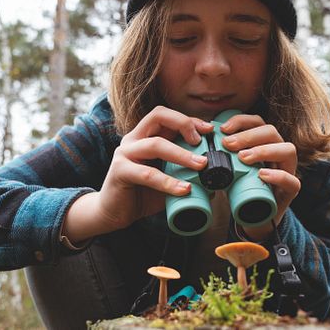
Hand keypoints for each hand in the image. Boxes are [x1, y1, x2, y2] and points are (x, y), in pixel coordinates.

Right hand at [95, 106, 213, 230]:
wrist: (114, 213)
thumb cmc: (142, 193)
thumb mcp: (168, 179)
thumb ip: (185, 174)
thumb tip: (215, 178)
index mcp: (145, 135)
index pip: (167, 116)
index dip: (189, 119)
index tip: (210, 129)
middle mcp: (133, 139)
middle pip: (158, 116)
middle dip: (184, 124)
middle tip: (202, 142)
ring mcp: (125, 153)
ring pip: (155, 144)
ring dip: (181, 154)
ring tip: (201, 165)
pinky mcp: (120, 171)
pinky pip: (148, 174)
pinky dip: (168, 182)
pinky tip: (184, 190)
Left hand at [220, 114, 300, 239]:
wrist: (253, 218)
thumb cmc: (241, 189)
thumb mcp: (229, 168)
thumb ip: (221, 155)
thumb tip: (201, 143)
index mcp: (265, 142)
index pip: (258, 122)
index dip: (241, 121)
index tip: (222, 129)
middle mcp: (279, 152)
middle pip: (272, 132)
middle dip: (248, 136)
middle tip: (228, 144)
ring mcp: (288, 170)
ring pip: (287, 150)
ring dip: (263, 150)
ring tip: (243, 158)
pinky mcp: (291, 190)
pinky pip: (292, 180)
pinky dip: (277, 175)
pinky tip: (261, 174)